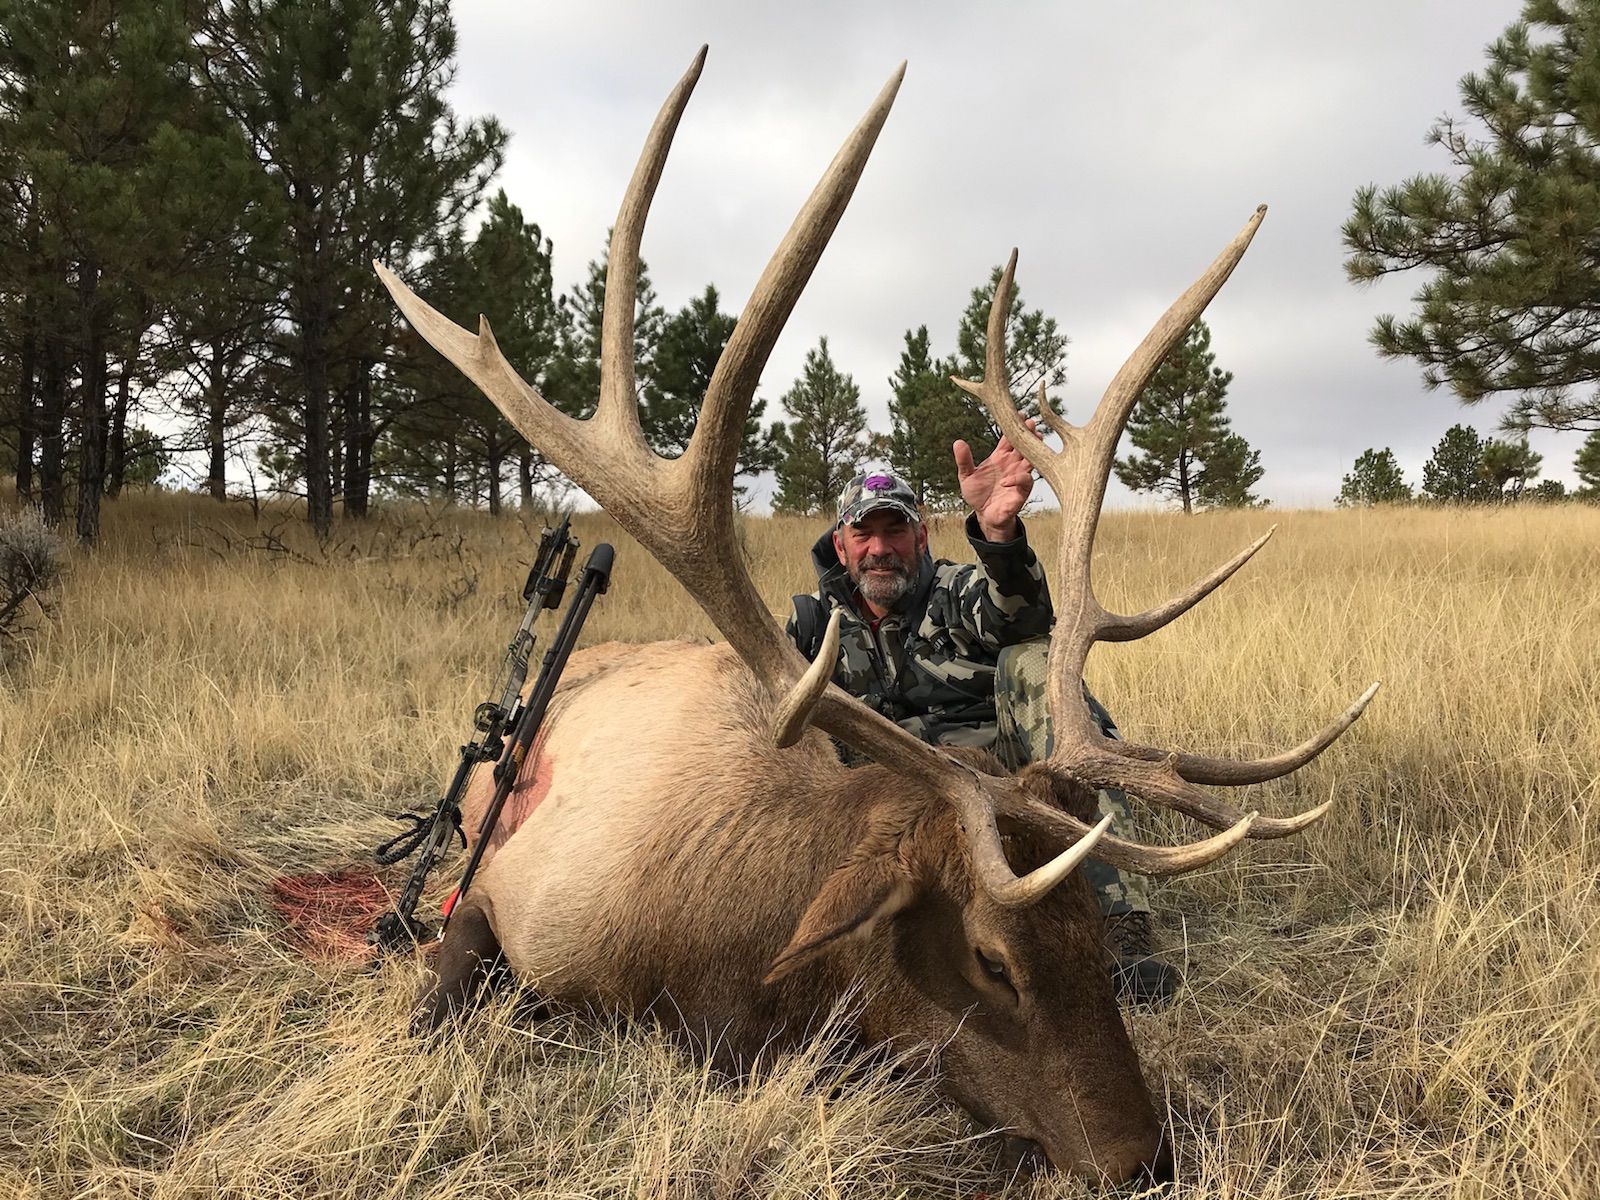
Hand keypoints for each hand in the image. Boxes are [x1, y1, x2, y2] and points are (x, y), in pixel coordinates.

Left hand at [954, 418, 1043, 541]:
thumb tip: (958, 442)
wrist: (984, 516)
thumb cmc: (978, 494)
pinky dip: (1018, 479)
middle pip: (1024, 445)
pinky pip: (1025, 482)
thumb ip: (964, 461)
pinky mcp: (1021, 492)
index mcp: (1000, 457)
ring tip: (1035, 437)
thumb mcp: (966, 476)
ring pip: (1031, 459)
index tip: (1017, 413)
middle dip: (1028, 433)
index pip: (1010, 437)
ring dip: (1034, 450)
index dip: (1013, 426)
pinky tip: (1007, 479)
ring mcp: (1018, 477)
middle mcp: (1013, 464)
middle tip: (1030, 422)